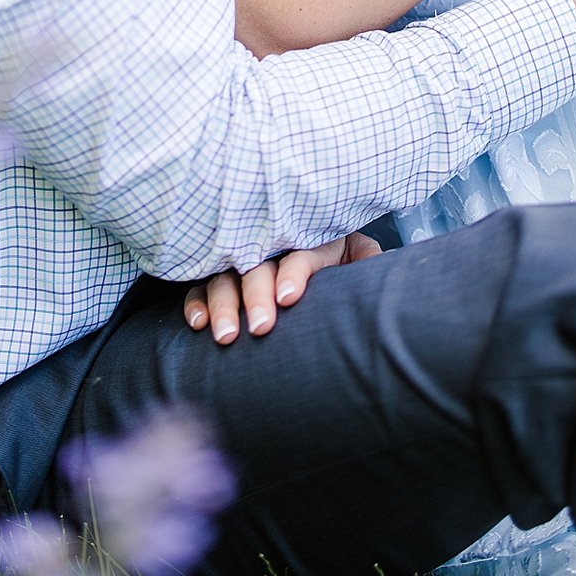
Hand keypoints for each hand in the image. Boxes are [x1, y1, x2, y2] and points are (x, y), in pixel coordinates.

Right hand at [183, 231, 383, 343]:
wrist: (326, 264)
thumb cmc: (344, 263)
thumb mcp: (361, 257)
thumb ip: (368, 262)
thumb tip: (378, 271)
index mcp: (313, 238)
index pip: (300, 251)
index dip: (294, 273)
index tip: (289, 299)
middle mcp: (274, 246)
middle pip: (259, 265)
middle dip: (257, 295)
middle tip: (261, 328)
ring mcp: (244, 262)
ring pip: (226, 278)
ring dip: (224, 305)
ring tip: (227, 337)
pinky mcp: (221, 278)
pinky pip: (201, 287)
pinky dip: (197, 303)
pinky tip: (199, 324)